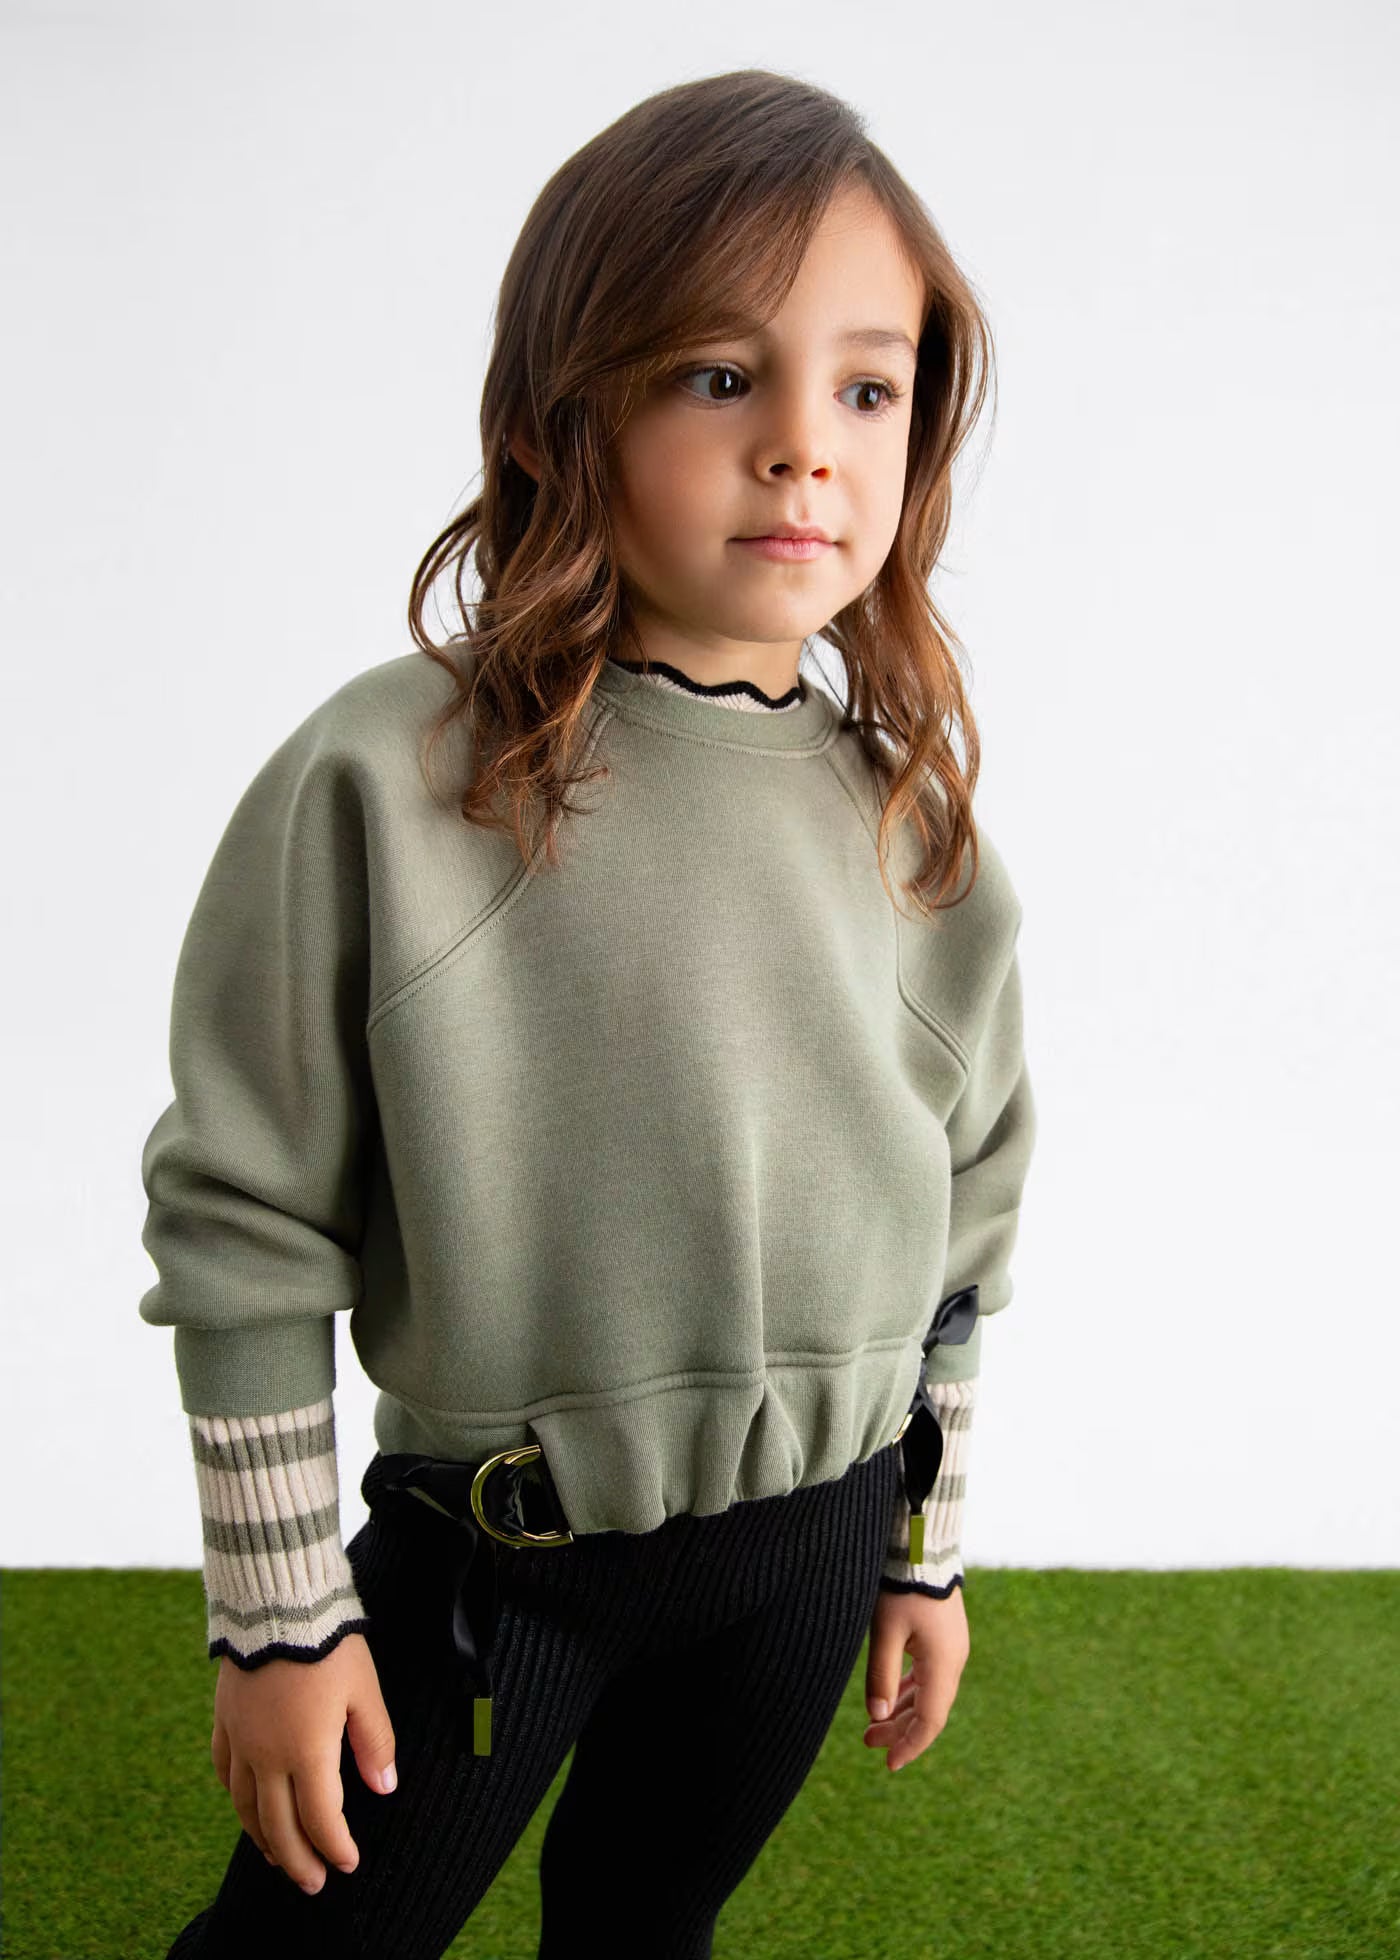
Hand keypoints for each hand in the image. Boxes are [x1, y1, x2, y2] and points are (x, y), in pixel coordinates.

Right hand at [210, 1631, 396, 1894]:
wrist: (276, 1601)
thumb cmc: (328, 1643)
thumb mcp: (364, 1690)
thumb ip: (375, 1741)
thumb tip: (385, 1787)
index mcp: (305, 1751)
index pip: (320, 1819)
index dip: (335, 1847)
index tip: (348, 1863)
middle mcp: (266, 1755)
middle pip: (278, 1826)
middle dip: (298, 1860)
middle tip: (312, 1883)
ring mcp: (240, 1739)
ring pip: (245, 1806)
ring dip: (262, 1838)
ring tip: (276, 1857)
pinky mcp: (224, 1719)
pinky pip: (225, 1772)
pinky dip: (237, 1798)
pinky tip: (245, 1805)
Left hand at [863, 1583, 968, 1770]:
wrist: (922, 1546)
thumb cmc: (902, 1587)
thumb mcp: (885, 1632)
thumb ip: (881, 1675)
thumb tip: (877, 1716)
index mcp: (943, 1664)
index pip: (930, 1721)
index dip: (910, 1745)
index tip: (889, 1764)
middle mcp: (953, 1660)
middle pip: (929, 1709)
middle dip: (899, 1729)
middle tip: (868, 1742)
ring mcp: (951, 1648)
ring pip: (929, 1693)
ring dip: (902, 1709)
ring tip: (873, 1725)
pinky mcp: (945, 1637)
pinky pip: (929, 1675)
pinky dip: (909, 1690)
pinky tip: (891, 1696)